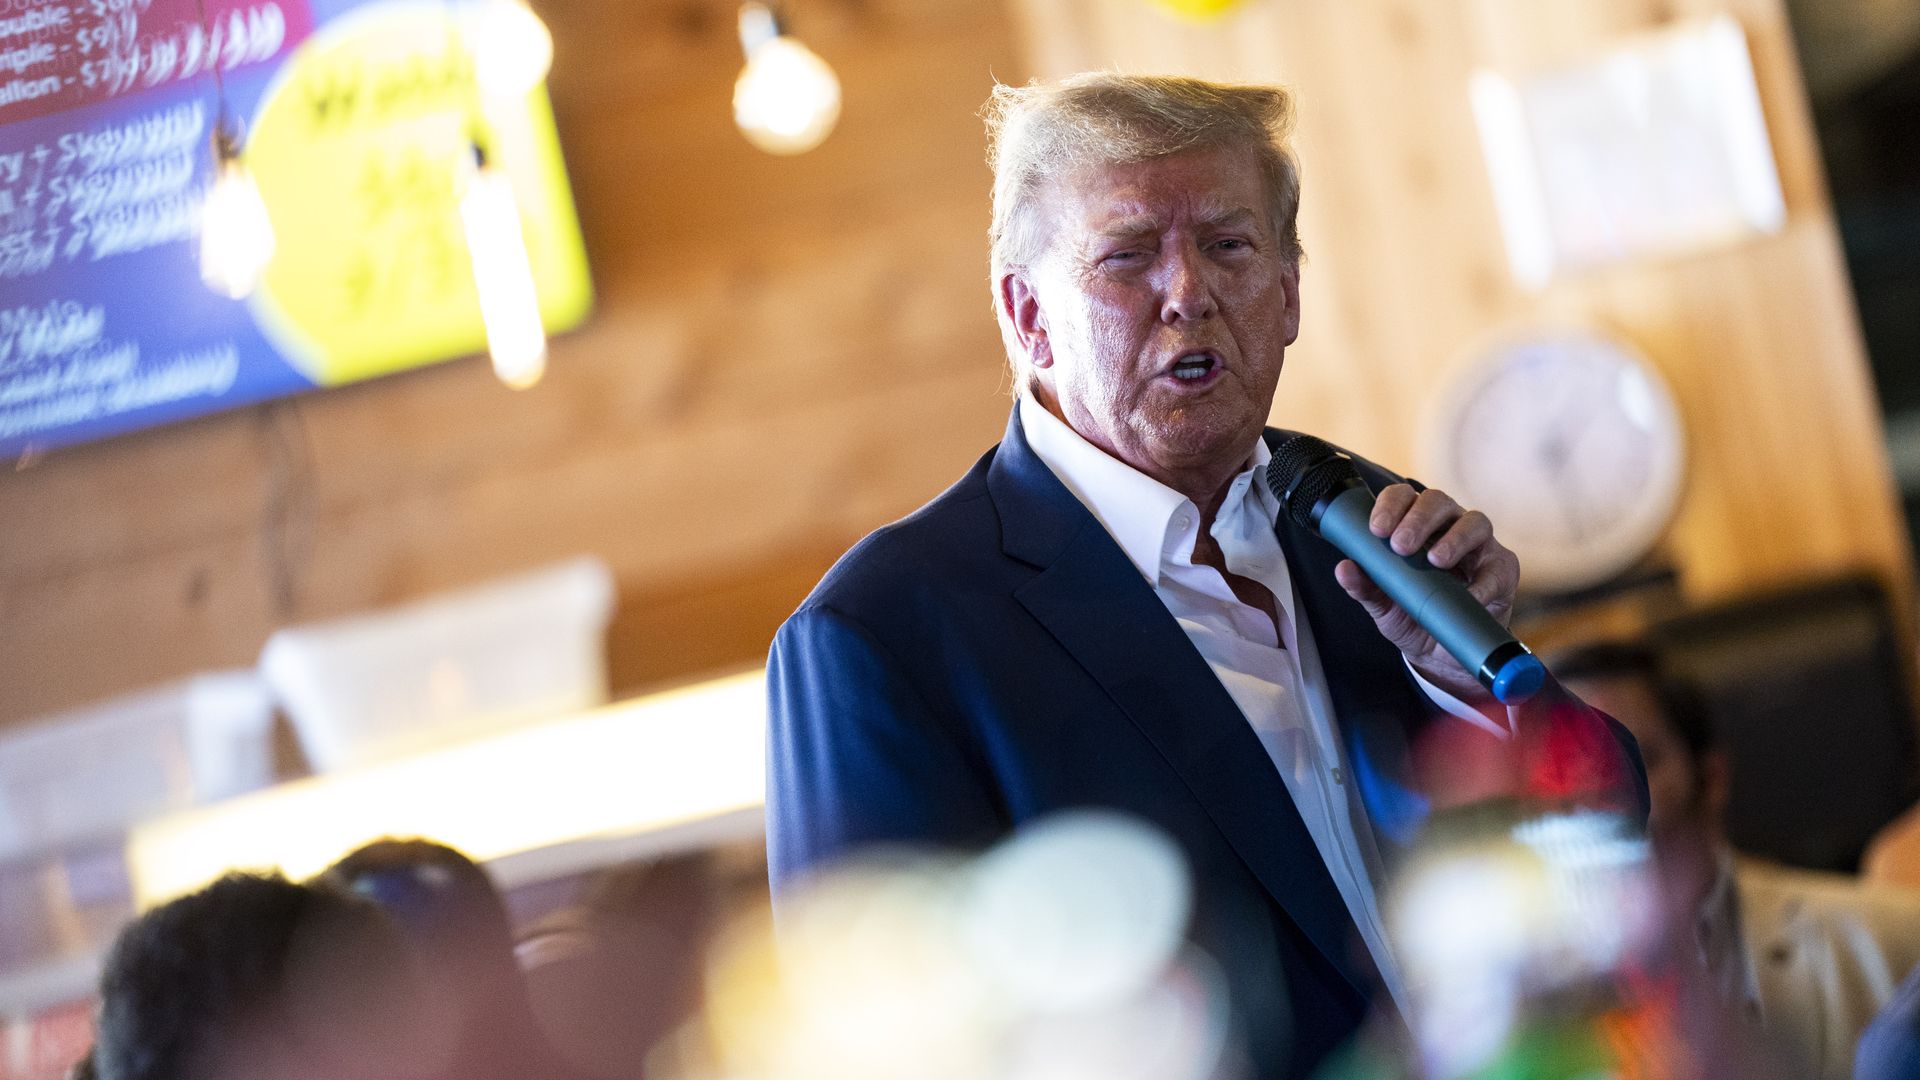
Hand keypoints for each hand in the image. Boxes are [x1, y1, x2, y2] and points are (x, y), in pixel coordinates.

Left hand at [1332, 484, 1519, 702]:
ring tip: (1436, 561)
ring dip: (1454, 538)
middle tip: (1400, 545)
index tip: (1376, 530)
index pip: (1403, 497)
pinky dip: (1484, 581)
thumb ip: (1364, 587)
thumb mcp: (1383, 606)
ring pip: (1475, 521)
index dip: (1390, 505)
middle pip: (1438, 501)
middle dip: (1418, 519)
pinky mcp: (1502, 570)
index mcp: (1415, 525)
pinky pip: (1498, 566)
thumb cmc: (1412, 616)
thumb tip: (1343, 568)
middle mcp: (1448, 526)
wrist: (1441, 656)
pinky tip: (1469, 594)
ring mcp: (1479, 545)